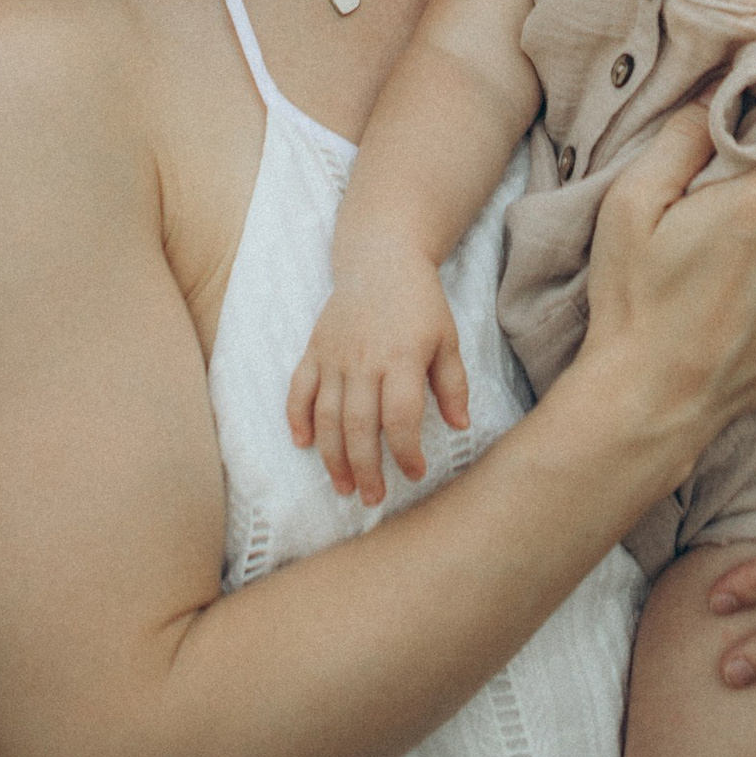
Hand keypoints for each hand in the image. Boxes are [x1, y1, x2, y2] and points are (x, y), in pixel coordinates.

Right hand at [288, 250, 471, 508]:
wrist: (381, 259)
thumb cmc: (420, 303)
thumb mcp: (447, 339)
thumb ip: (453, 384)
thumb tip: (459, 426)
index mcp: (402, 358)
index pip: (400, 417)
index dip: (406, 451)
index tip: (414, 472)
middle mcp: (364, 360)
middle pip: (358, 426)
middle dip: (365, 468)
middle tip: (372, 498)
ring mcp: (334, 356)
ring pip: (326, 416)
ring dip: (332, 456)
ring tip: (343, 486)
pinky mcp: (314, 350)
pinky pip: (298, 389)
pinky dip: (296, 418)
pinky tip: (302, 444)